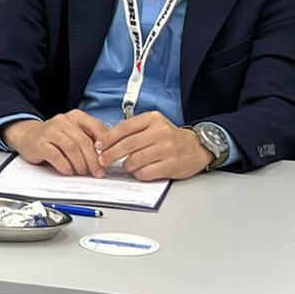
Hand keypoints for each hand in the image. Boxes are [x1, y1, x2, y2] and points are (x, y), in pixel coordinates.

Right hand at [2, 110, 109, 176]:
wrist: (28, 135)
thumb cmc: (55, 137)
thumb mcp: (74, 132)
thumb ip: (90, 138)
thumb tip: (108, 154)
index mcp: (75, 116)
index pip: (96, 126)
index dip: (105, 144)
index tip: (107, 156)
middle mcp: (63, 121)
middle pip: (84, 141)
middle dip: (93, 160)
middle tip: (98, 172)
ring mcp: (50, 131)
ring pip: (71, 148)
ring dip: (80, 164)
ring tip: (82, 172)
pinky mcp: (40, 143)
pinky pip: (56, 156)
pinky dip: (65, 166)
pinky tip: (68, 171)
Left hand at [96, 111, 212, 180]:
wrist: (196, 147)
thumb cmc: (169, 137)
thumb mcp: (151, 125)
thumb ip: (132, 131)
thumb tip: (106, 142)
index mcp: (152, 119)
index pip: (124, 128)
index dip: (108, 138)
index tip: (98, 146)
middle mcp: (160, 132)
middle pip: (128, 145)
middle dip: (111, 154)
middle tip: (102, 160)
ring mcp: (167, 149)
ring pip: (136, 160)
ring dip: (126, 166)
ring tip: (125, 166)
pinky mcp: (172, 164)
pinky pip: (147, 172)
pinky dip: (138, 174)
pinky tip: (139, 171)